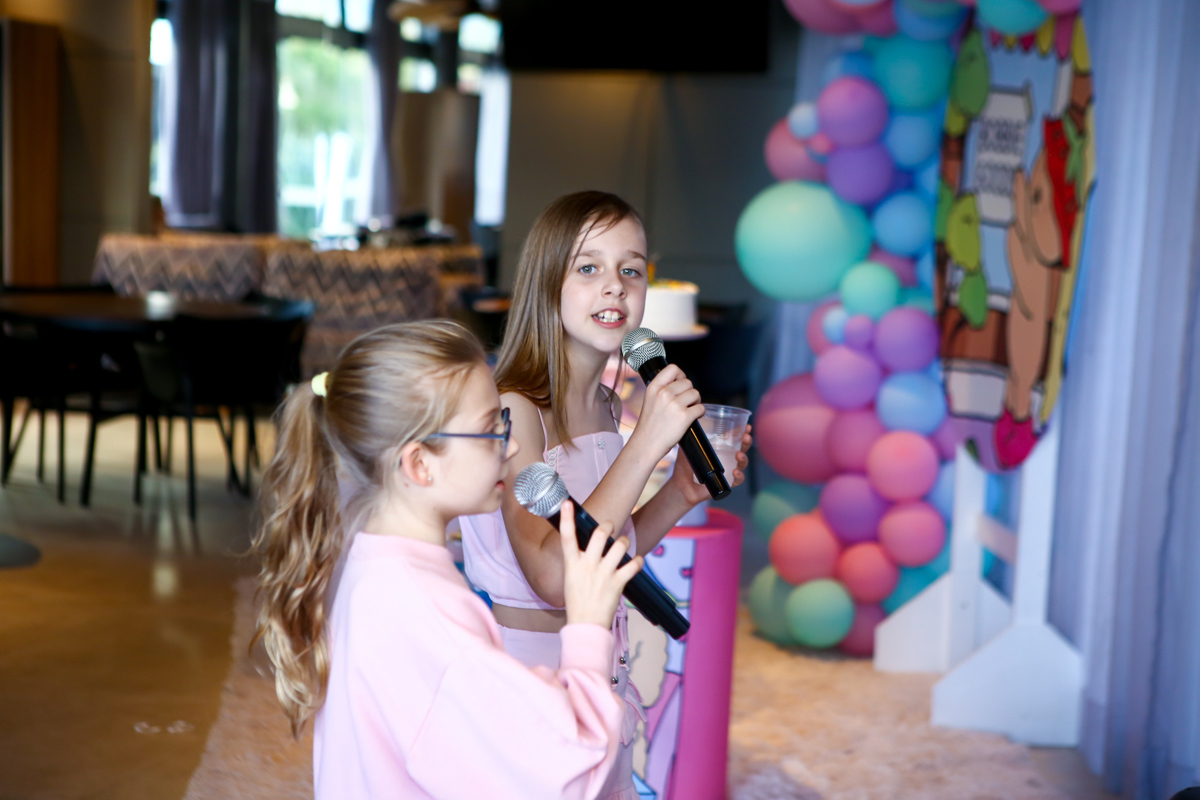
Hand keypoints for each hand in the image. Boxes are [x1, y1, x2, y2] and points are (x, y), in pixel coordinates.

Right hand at [559, 500, 643, 627]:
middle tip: (610, 526)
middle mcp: (587, 566)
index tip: (566, 503)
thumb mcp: (570, 579)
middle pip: (599, 534)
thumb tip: (588, 549)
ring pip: (619, 545)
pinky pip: (634, 564)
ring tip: (623, 545)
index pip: (566, 537)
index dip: (566, 518)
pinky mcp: (617, 583)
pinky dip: (639, 561)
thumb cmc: (578, 602)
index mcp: (572, 564)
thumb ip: (579, 562)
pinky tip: (638, 562)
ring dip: (624, 541)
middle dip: (607, 525)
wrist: (585, 625)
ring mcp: (603, 574)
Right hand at [632, 365, 704, 457]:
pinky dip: (699, 413)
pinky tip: (692, 418)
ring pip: (696, 394)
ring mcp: (674, 405)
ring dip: (695, 402)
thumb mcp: (650, 400)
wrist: (647, 444)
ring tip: (688, 410)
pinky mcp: (684, 416)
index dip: (680, 375)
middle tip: (685, 402)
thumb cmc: (649, 425)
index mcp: (654, 387)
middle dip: (689, 392)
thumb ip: (662, 389)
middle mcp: (664, 393)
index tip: (681, 384)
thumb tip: (680, 382)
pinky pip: (701, 408)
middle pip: (688, 382)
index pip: (673, 368)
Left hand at [666, 423, 752, 503]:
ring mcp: (728, 471)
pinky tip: (735, 472)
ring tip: (739, 455)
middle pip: (742, 448)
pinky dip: (739, 476)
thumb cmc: (685, 467)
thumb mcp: (687, 449)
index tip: (747, 426)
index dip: (741, 432)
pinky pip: (737, 480)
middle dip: (746, 442)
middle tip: (746, 437)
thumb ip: (689, 437)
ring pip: (742, 463)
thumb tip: (689, 422)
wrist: (681, 486)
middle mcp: (726, 458)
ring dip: (743, 458)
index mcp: (719, 448)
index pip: (734, 438)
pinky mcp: (726, 483)